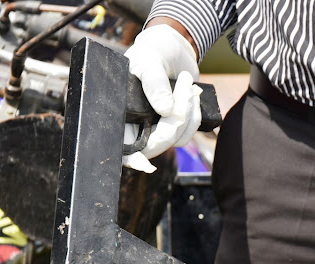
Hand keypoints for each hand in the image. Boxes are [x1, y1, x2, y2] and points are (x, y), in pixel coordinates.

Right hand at [123, 24, 201, 171]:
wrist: (170, 47)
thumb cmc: (150, 52)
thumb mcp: (147, 61)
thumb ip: (154, 83)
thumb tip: (166, 110)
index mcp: (119, 113)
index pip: (122, 147)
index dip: (132, 160)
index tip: (144, 164)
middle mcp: (136, 126)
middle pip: (157, 144)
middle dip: (176, 119)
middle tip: (184, 86)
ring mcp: (156, 128)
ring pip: (176, 139)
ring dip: (189, 112)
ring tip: (186, 82)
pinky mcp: (174, 126)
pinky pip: (188, 132)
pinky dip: (195, 114)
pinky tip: (192, 93)